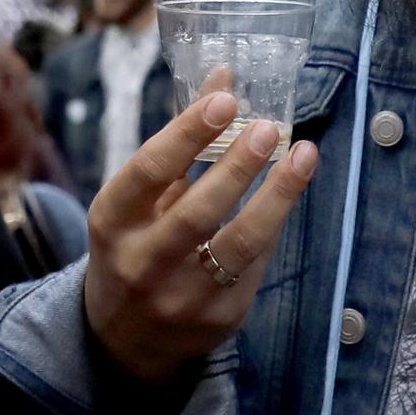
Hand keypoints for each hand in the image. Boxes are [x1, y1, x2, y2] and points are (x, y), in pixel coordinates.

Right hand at [77, 90, 319, 385]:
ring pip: (238, 242)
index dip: (187, 133)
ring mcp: (182, 295)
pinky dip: (274, 222)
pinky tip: (288, 191)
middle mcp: (142, 262)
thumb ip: (181, 140)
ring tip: (303, 155)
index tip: (225, 99)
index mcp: (112, 221)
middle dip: (237, 166)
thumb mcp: (139, 197)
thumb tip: (224, 75)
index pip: (148, 171)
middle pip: (196, 211)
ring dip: (277, 196)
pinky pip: (256, 263)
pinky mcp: (219, 317)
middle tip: (268, 127)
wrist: (125, 339)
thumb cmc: (135, 245)